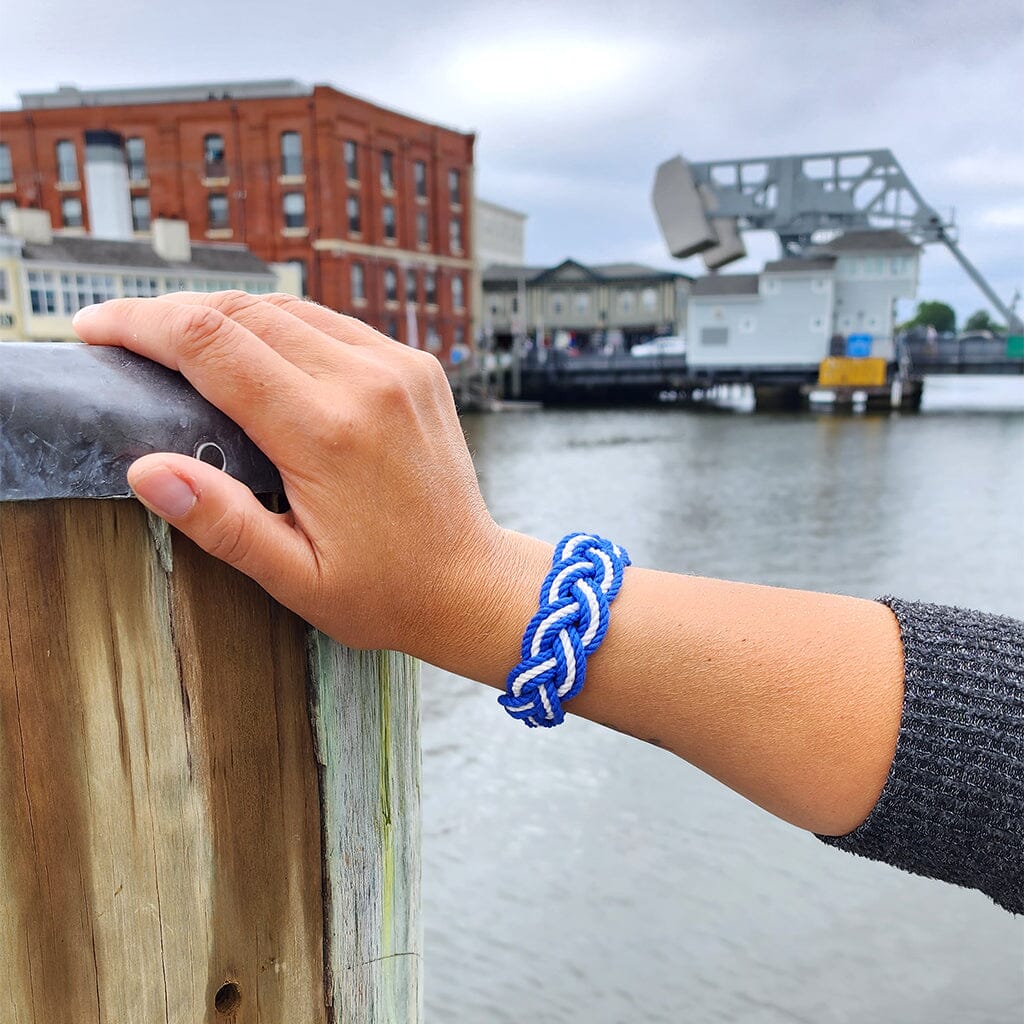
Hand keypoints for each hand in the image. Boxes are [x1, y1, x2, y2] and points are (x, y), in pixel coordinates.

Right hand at [73, 291, 512, 654]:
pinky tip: (253, 349)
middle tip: (125, 337)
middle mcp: (366, 382)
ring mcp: (397, 366)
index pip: (212, 345)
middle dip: (172, 315)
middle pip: (243, 312)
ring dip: (225, 315)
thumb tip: (145, 469)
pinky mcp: (415, 366)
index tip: (95, 330)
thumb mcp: (295, 578)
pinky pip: (330, 322)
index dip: (141, 326)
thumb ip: (222, 522)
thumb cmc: (386, 590)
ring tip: (178, 343)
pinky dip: (280, 325)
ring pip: (287, 307)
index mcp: (328, 433)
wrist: (472, 581)